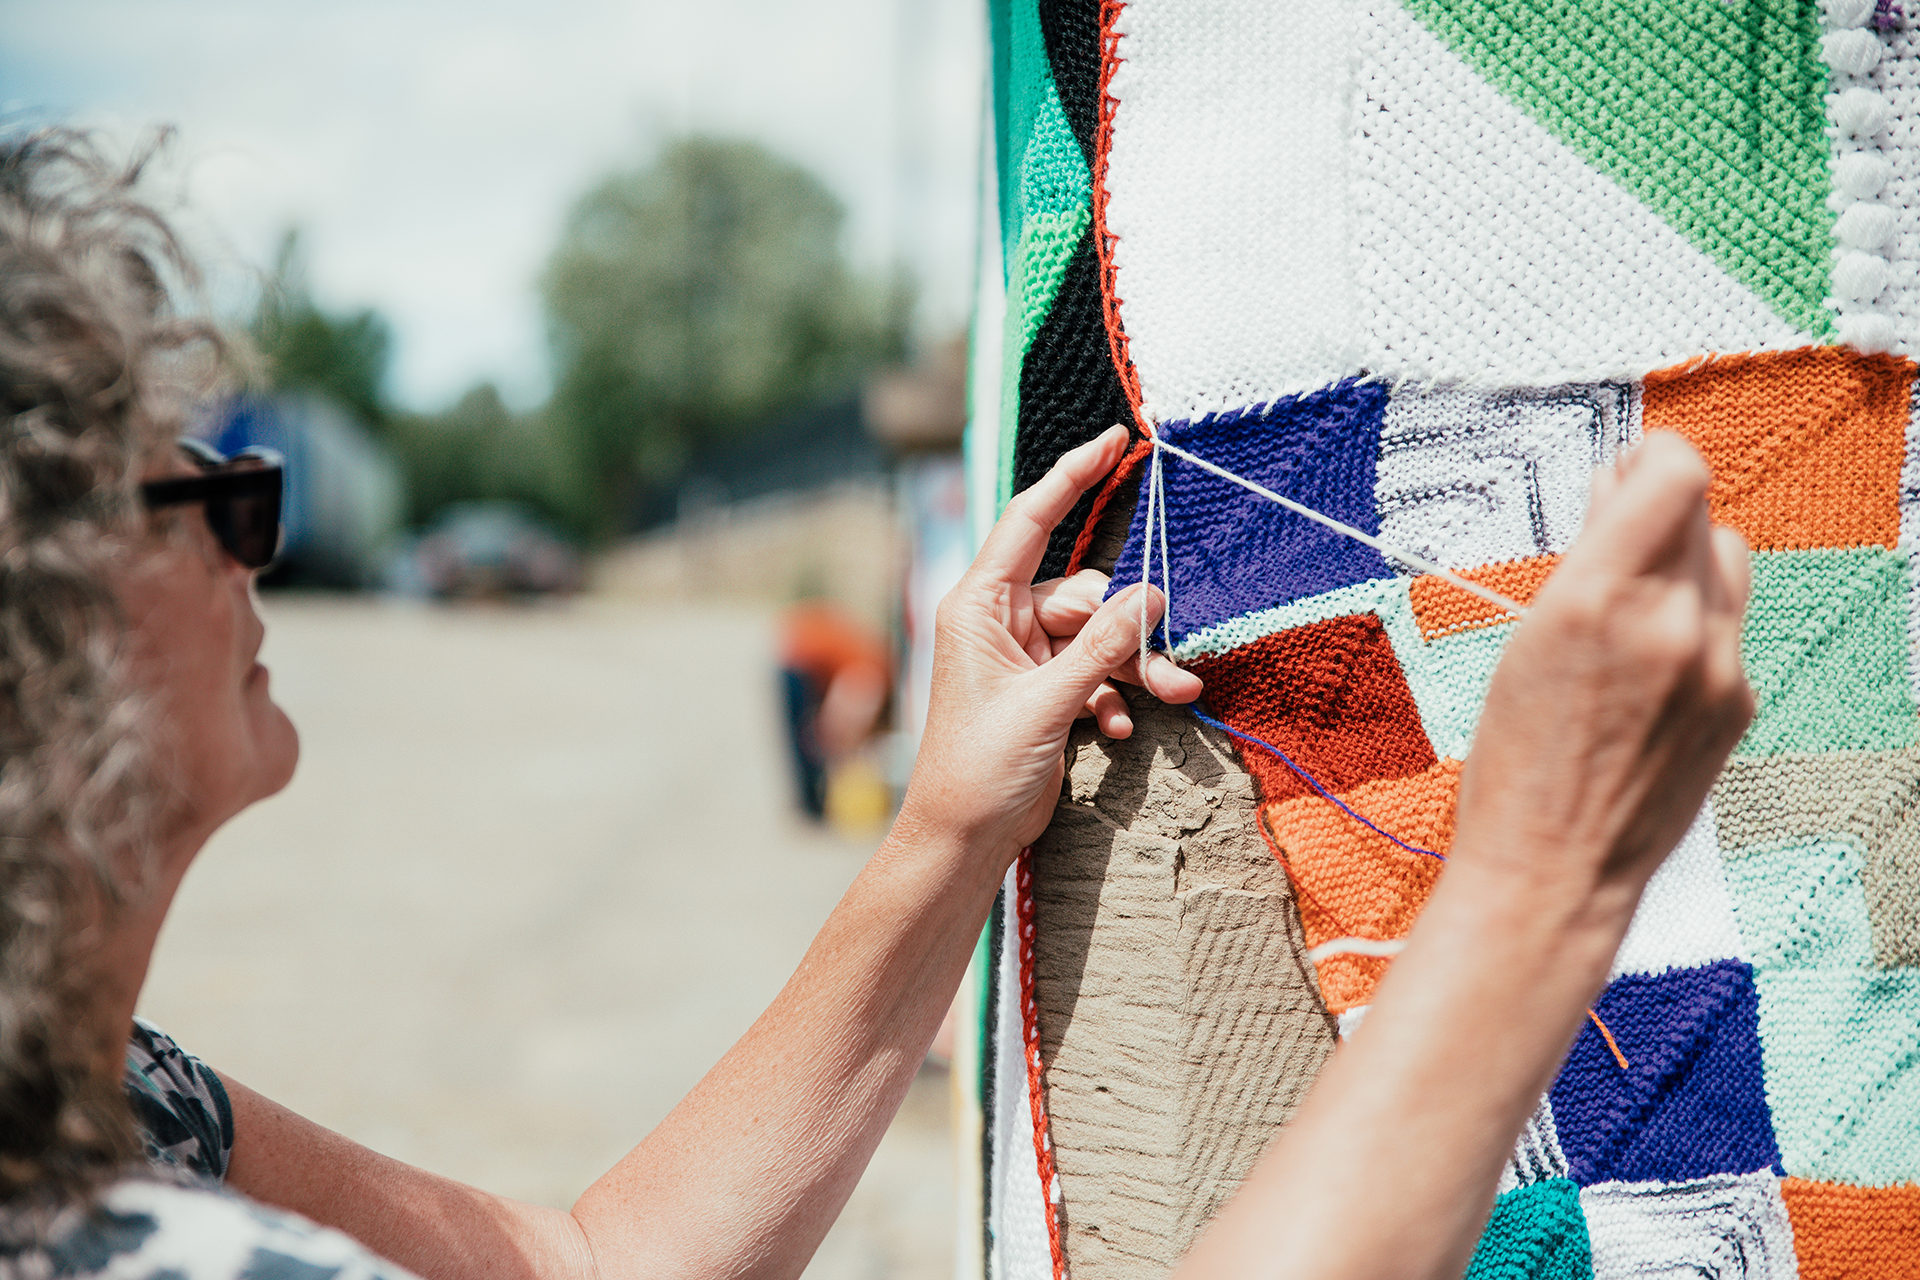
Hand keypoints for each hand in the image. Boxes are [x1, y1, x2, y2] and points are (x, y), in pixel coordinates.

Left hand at [899, 425, 1202, 861]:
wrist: (962, 839)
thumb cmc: (979, 769)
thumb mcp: (1046, 704)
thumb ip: (1100, 648)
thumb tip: (1149, 596)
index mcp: (978, 606)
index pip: (1029, 520)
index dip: (1072, 475)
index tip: (1115, 439)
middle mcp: (999, 621)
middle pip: (1083, 592)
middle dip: (1131, 628)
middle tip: (1172, 666)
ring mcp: (1023, 657)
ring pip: (1098, 637)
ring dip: (1134, 668)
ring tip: (1176, 695)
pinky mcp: (1044, 690)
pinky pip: (1094, 672)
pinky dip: (1113, 697)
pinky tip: (1117, 731)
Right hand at [1453, 430, 1754, 913]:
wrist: (1555, 871)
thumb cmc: (1514, 764)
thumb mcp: (1525, 642)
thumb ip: (1586, 561)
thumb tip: (1617, 494)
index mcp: (1601, 600)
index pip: (1675, 474)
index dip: (1653, 455)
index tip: (1626, 466)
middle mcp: (1675, 626)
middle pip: (1701, 512)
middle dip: (1660, 506)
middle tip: (1616, 525)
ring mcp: (1719, 669)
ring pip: (1726, 563)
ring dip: (1686, 558)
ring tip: (1634, 594)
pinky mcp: (1739, 706)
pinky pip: (1730, 627)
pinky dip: (1695, 622)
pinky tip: (1646, 662)